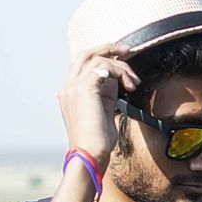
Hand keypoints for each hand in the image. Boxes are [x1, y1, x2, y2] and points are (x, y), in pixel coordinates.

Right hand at [58, 43, 140, 169]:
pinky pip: (105, 66)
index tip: (122, 61)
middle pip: (85, 54)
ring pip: (98, 58)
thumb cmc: (98, 141)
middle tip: (127, 50)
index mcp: (69, 93)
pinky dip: (121, 72)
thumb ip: (105, 96)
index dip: (102, 59)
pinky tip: (129, 86)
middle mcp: (67, 87)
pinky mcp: (85, 87)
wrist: (89, 153)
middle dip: (108, 48)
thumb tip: (117, 83)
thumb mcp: (102, 113)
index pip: (83, 65)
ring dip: (121, 66)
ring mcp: (73, 86)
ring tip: (134, 82)